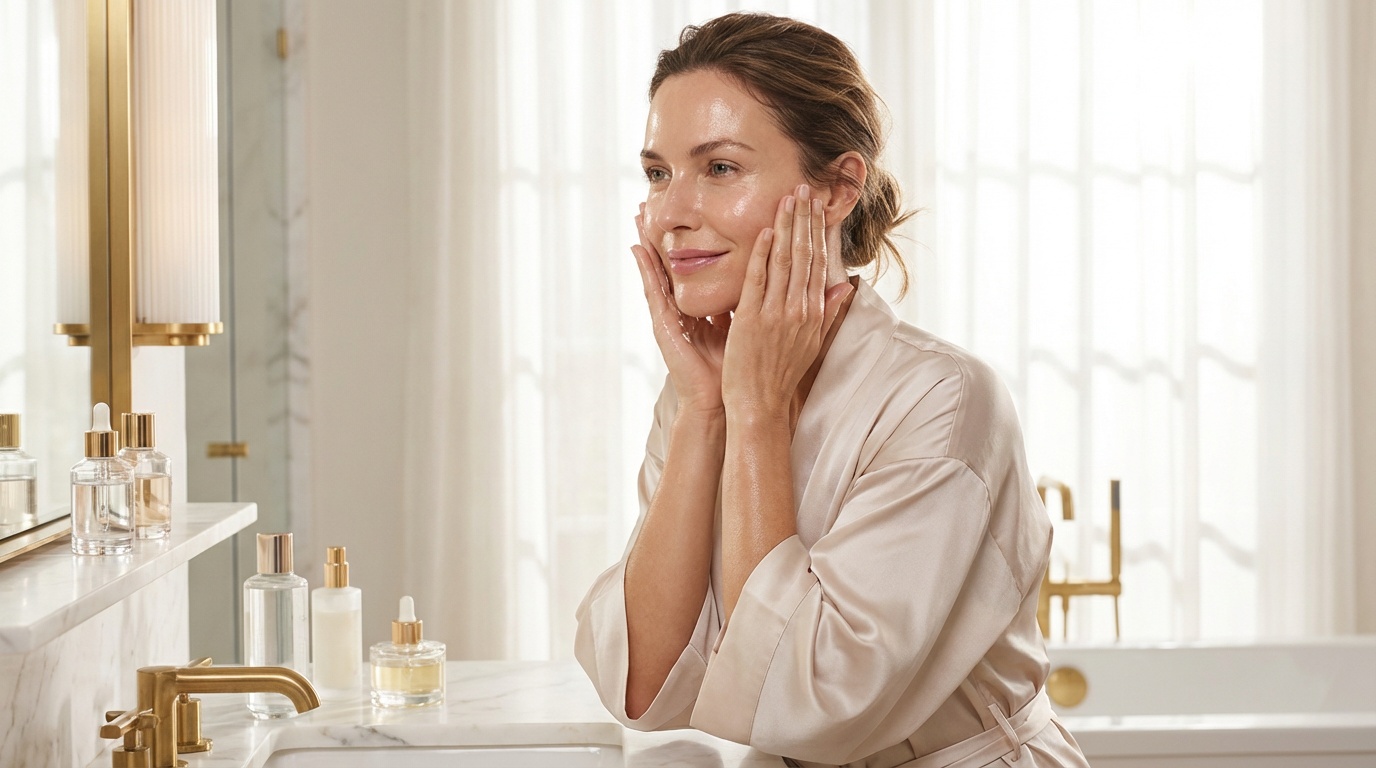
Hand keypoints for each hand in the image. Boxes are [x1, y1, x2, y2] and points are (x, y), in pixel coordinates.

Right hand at [631, 204, 731, 417]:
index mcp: (705, 306)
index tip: (689, 209)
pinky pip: (653, 291)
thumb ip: (750, 303)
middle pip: (673, 261)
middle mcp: (685, 307)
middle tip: (652, 200)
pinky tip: (636, 248)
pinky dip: (644, 269)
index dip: (693, 238)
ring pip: (658, 270)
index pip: (698, 264)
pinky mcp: (664, 325)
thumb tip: (766, 280)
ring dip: (647, 241)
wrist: (724, 400)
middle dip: (664, 232)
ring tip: (638, 213)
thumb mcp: (746, 326)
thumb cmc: (737, 369)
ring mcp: (671, 315)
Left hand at [720, 184, 853, 419]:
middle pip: (805, 255)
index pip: (818, 263)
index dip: (818, 231)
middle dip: (805, 219)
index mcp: (813, 313)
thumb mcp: (813, 343)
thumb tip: (844, 287)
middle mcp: (799, 310)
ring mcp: (776, 314)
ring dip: (788, 227)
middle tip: (805, 187)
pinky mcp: (751, 320)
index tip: (817, 206)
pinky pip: (759, 280)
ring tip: (789, 198)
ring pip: (785, 261)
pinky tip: (767, 231)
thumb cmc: (782, 376)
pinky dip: (764, 254)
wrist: (761, 405)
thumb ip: (827, 312)